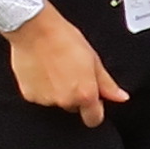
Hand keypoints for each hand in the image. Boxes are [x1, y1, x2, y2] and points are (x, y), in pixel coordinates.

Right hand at [5, 4, 125, 124]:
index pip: (94, 119)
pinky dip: (42, 87)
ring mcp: (45, 100)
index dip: (95, 110)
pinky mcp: (29, 95)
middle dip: (75, 95)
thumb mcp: (93, 59)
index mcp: (85, 94)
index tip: (94, 101)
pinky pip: (40, 96)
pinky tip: (43, 70)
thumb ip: (107, 83)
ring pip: (56, 101)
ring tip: (55, 68)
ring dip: (57, 90)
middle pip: (74, 108)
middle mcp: (65, 100)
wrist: (35, 29)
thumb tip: (120, 97)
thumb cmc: (64, 39)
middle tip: (71, 73)